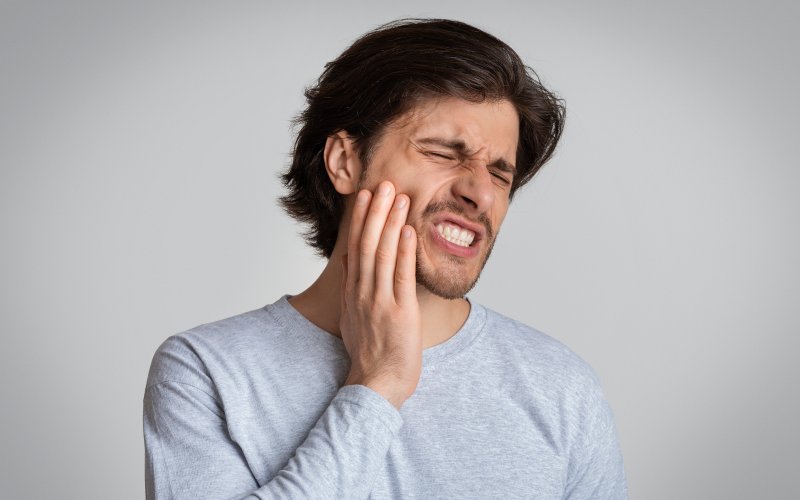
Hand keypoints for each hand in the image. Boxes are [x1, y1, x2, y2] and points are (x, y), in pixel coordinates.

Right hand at [340, 181, 421, 409]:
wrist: (375, 385)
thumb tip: (351, 261)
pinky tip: (409, 230)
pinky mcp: (399, 312)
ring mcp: (380, 301)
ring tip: (398, 197)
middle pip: (367, 244)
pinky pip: (401, 277)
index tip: (365, 196)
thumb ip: (354, 288)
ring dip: (391, 223)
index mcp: (353, 293)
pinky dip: (405, 252)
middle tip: (382, 184)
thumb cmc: (369, 355)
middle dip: (375, 212)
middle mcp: (363, 293)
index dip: (360, 219)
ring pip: (383, 254)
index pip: (355, 248)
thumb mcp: (354, 318)